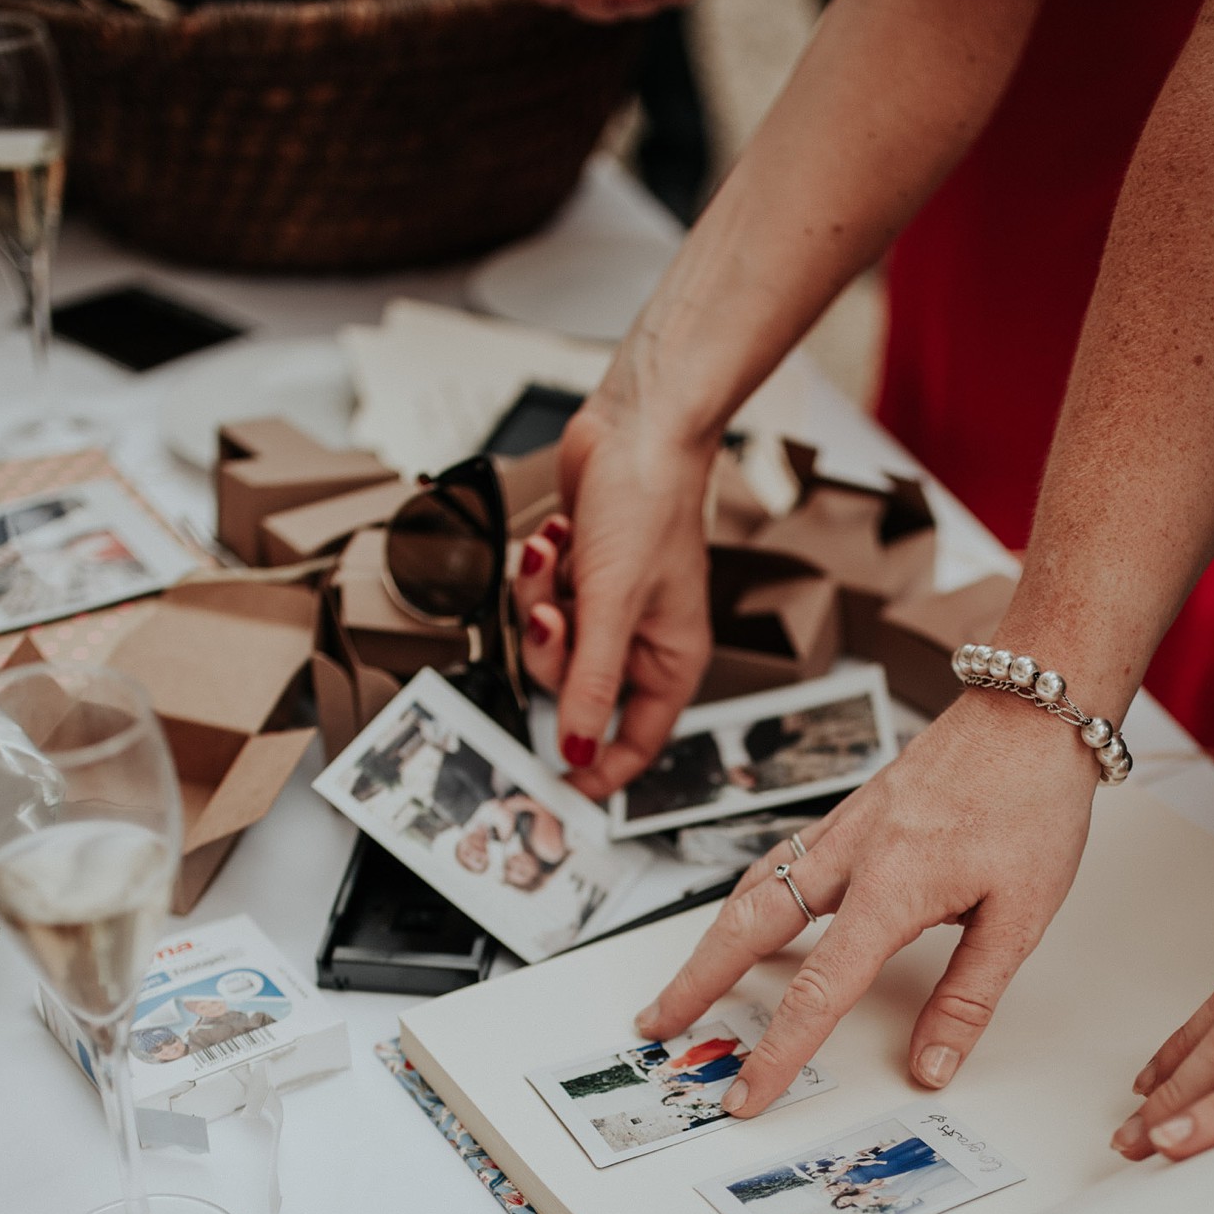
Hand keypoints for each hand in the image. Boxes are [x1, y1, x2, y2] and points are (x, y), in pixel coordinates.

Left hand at [511, 398, 715, 799]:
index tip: (562, 787)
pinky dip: (541, 571)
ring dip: (541, 600)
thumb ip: (591, 684)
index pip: (638, 741)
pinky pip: (543, 601)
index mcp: (672, 658)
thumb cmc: (649, 502)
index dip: (602, 767)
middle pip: (577, 689)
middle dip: (554, 649)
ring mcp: (611, 607)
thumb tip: (578, 750)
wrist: (636, 426)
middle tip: (556, 613)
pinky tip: (557, 538)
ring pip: (552, 644)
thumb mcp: (613, 605)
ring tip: (556, 557)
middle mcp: (643, 640)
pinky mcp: (583, 576)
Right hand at [634, 690, 1099, 1112]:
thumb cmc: (1032, 801)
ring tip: (685, 981)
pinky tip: (745, 913)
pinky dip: (747, 896)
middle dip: (695, 983)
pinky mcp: (851, 811)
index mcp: (892, 889)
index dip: (777, 1052)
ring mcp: (844, 828)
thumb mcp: (1020, 916)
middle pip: (746, 929)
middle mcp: (851, 855)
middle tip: (658, 1023)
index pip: (818, 992)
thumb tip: (932, 1064)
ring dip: (710, 940)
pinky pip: (779, 860)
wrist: (1031, 712)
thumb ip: (968, 997)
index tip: (748, 1092)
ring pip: (753, 889)